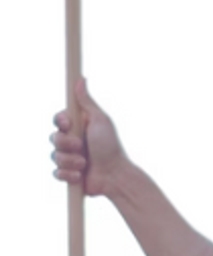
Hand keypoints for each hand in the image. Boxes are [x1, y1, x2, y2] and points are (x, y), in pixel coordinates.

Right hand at [50, 79, 128, 196]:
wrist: (116, 176)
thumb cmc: (111, 147)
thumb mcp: (100, 120)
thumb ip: (87, 102)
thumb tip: (81, 79)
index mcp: (78, 128)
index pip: (58, 120)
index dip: (60, 122)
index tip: (68, 125)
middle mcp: (72, 142)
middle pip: (53, 138)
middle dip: (65, 143)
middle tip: (81, 146)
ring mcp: (70, 159)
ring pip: (54, 156)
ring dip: (70, 160)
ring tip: (84, 164)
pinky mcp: (69, 175)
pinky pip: (56, 173)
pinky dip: (67, 175)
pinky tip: (80, 176)